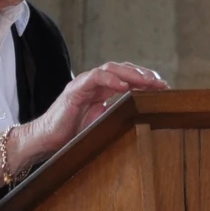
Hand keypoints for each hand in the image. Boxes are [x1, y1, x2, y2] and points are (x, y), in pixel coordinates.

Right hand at [20, 62, 167, 163]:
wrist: (46, 142)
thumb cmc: (72, 135)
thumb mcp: (101, 125)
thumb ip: (117, 116)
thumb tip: (143, 116)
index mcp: (102, 91)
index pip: (127, 78)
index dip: (145, 80)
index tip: (164, 88)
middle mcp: (94, 84)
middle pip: (122, 69)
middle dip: (143, 74)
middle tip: (161, 83)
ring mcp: (83, 85)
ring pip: (110, 68)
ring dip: (131, 73)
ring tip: (147, 81)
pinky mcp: (74, 90)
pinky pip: (94, 78)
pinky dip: (110, 79)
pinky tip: (124, 86)